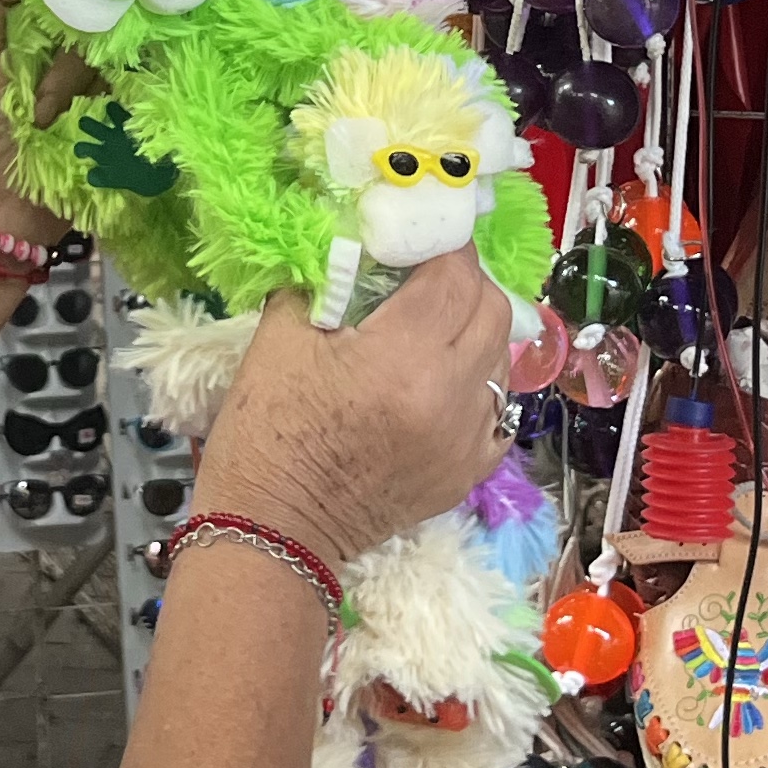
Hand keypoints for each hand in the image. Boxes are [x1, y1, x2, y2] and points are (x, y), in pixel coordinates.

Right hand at [193, 254, 515, 573]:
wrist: (275, 530)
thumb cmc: (266, 432)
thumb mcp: (280, 338)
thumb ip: (323, 279)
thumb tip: (349, 241)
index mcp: (405, 358)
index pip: (455, 276)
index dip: (444, 247)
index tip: (424, 237)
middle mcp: (452, 396)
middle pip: (493, 310)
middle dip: (466, 283)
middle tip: (429, 277)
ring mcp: (468, 439)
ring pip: (501, 360)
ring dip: (476, 331)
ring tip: (435, 329)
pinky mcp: (469, 472)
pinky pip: (497, 411)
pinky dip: (477, 385)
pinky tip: (440, 383)